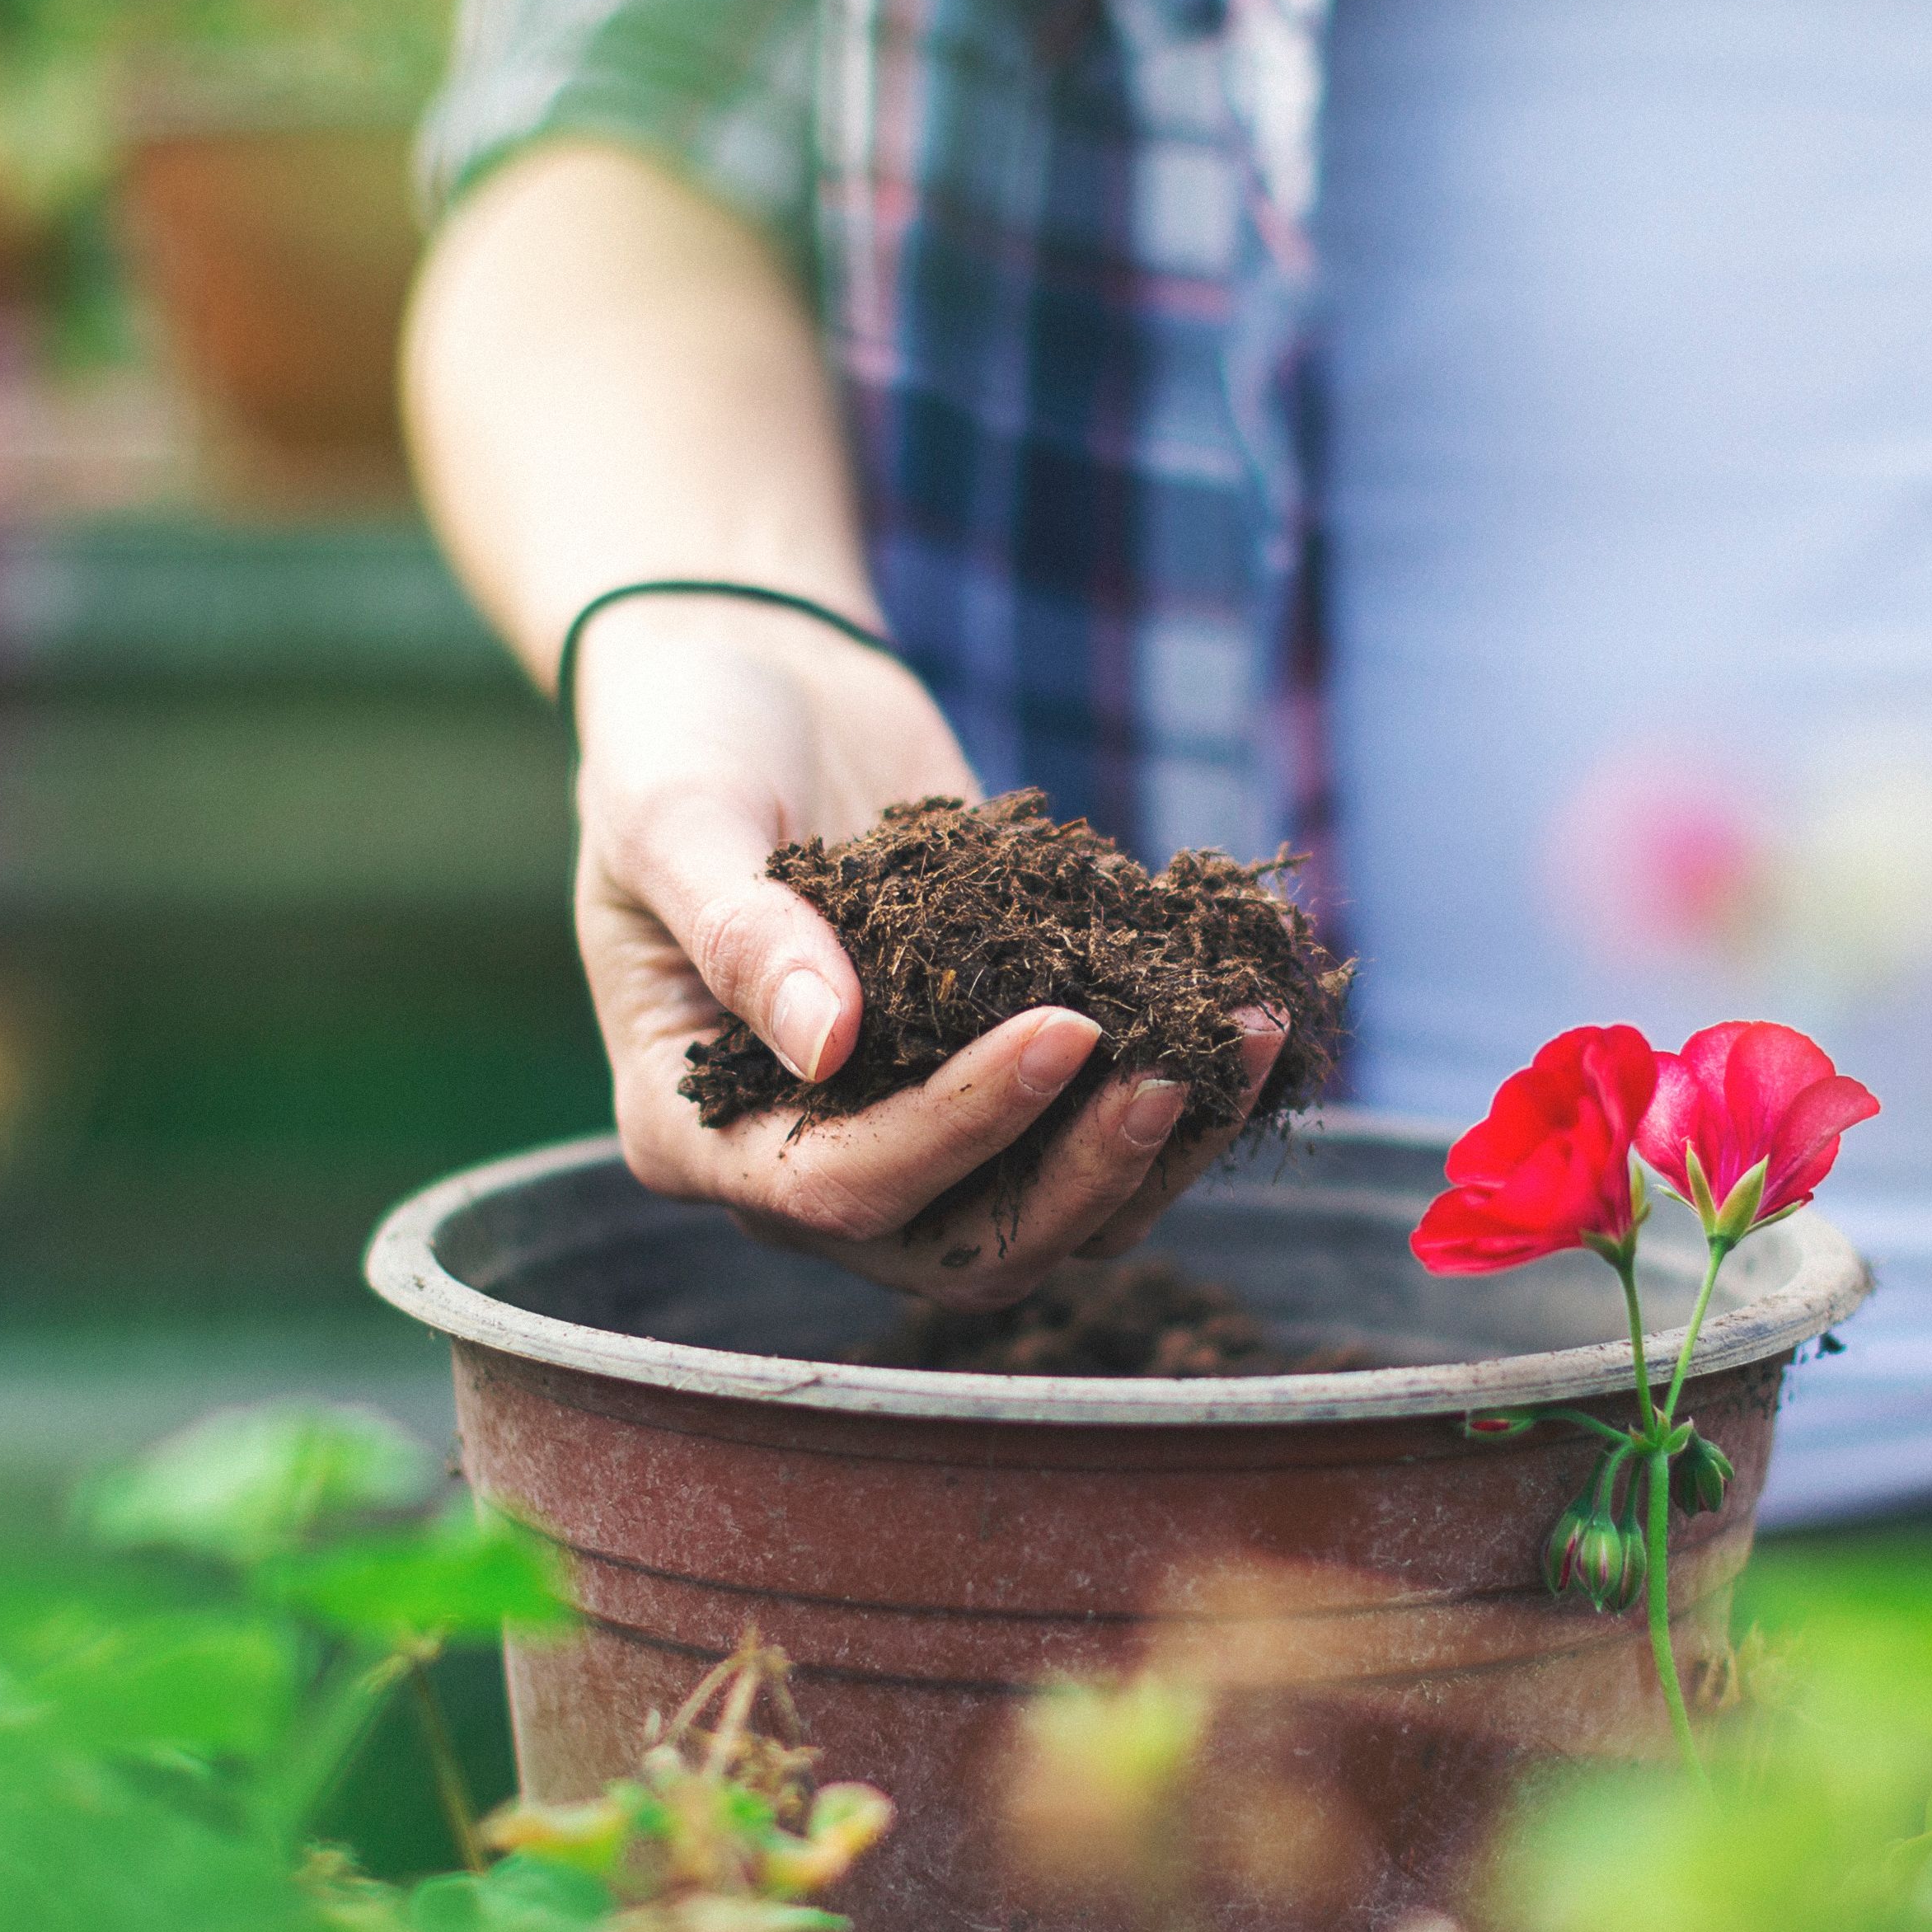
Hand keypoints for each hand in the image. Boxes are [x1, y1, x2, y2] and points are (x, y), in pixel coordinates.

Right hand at [573, 594, 1287, 1306]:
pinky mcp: (995, 1085)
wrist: (757, 683)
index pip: (834, 1189)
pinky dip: (1183, 1100)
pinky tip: (1255, 1022)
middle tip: (1172, 1069)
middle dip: (1080, 1174)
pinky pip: (1097, 1140)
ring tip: (1245, 1037)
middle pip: (962, 1248)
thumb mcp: (676, 816)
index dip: (958, 1128)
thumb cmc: (682, 740)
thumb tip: (827, 1045)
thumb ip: (738, 930)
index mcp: (694, 1130)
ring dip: (1157, 1150)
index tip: (1064, 1028)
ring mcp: (908, 1136)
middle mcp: (800, 1166)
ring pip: (1054, 1219)